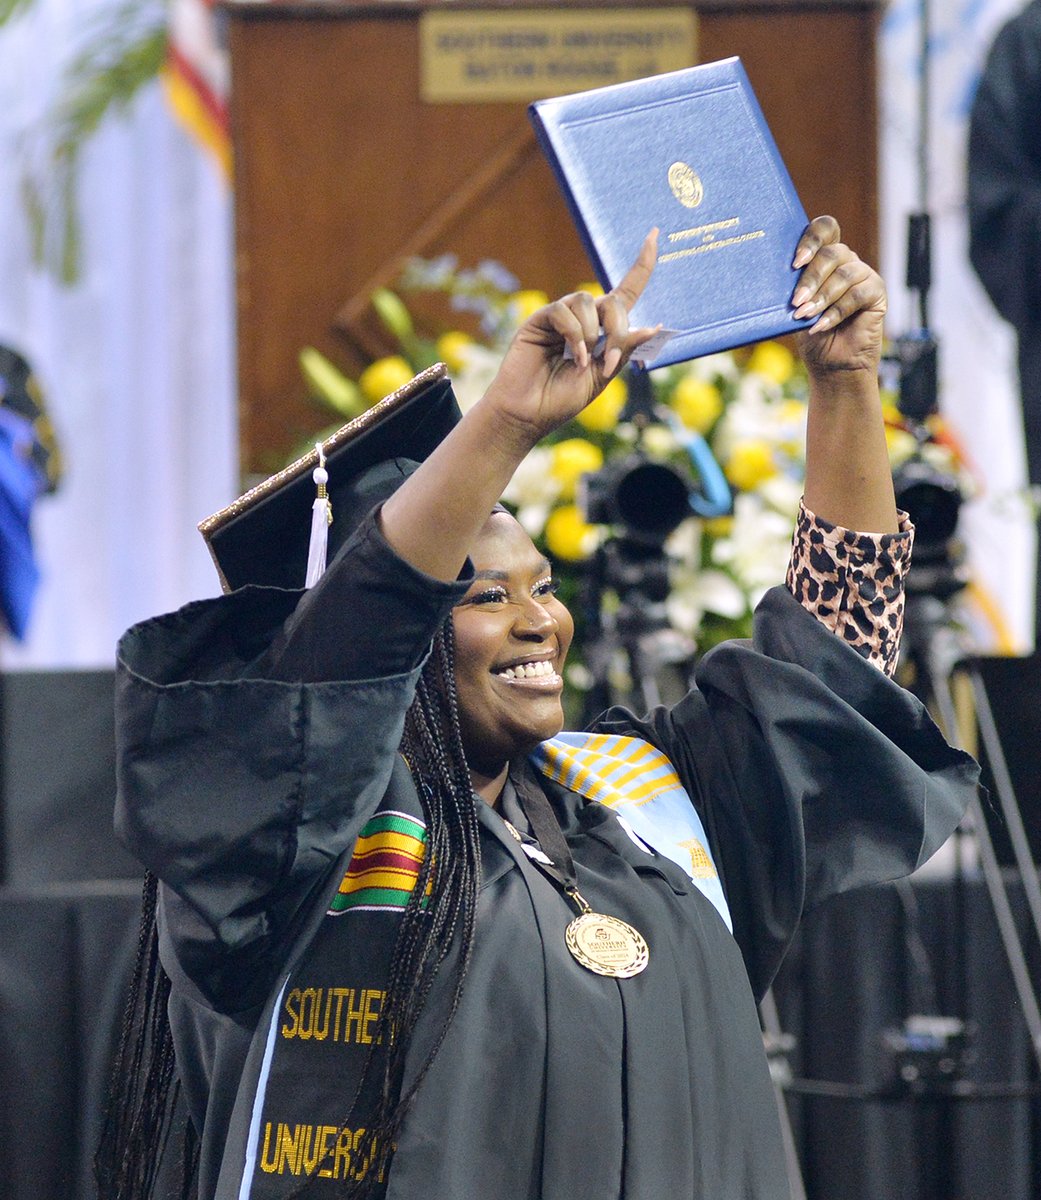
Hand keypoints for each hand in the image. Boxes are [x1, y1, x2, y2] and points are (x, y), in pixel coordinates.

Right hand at [483, 230, 658, 442]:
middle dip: (618, 328)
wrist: (528, 414)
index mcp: (602, 333)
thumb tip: (653, 325)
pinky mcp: (540, 319)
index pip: (626, 293)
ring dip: (592, 333)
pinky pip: (564, 311)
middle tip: (609, 360)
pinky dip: (574, 334)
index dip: (641, 266)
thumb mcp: (602, 376)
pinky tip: (572, 357)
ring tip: (582, 361)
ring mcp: (561, 318)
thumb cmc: (560, 399)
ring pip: (586, 300)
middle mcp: (584, 320)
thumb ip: (623, 350)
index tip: (655, 235)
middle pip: (612, 301)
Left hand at [790, 216, 886, 375]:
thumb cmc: (809, 332)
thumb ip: (792, 288)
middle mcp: (846, 261)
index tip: (795, 262)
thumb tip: (771, 279)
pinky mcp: (876, 292)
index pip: (825, 229)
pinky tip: (820, 325)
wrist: (830, 363)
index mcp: (824, 257)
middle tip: (796, 300)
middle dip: (812, 277)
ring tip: (804, 315)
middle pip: (833, 252)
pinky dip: (836, 312)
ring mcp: (863, 275)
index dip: (812, 239)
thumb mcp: (794, 307)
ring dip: (821, 297)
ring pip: (845, 274)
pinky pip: (858, 294)